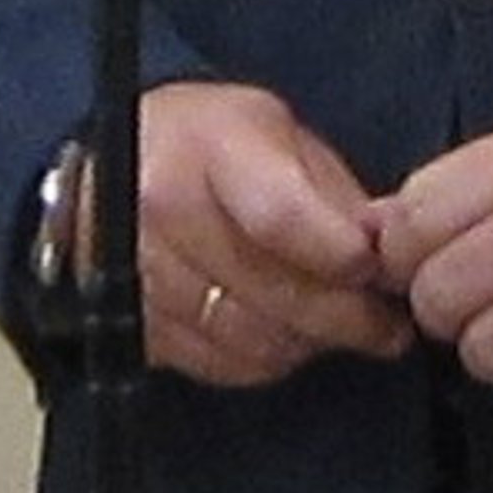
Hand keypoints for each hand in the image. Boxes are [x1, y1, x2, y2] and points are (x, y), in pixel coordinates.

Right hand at [113, 81, 414, 386]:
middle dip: (347, 315)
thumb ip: (327, 188)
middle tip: (390, 324)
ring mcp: (144, 278)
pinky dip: (269, 357)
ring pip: (255, 338)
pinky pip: (224, 364)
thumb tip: (383, 247)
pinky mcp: (137, 328)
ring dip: (311, 341)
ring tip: (344, 327)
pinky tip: (289, 333)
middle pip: (273, 290)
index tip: (379, 268)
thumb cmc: (201, 142)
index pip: (280, 217)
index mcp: (207, 147)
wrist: (103, 175)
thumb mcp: (270, 128)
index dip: (338, 253)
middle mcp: (165, 213)